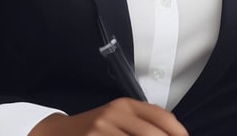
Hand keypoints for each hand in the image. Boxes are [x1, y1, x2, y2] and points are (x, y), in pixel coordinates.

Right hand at [29, 97, 187, 135]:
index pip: (162, 118)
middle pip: (154, 134)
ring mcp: (102, 129)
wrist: (57, 133)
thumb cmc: (93, 128)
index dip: (179, 133)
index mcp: (125, 104)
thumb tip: (176, 133)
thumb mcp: (118, 117)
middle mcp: (114, 114)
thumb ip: (144, 121)